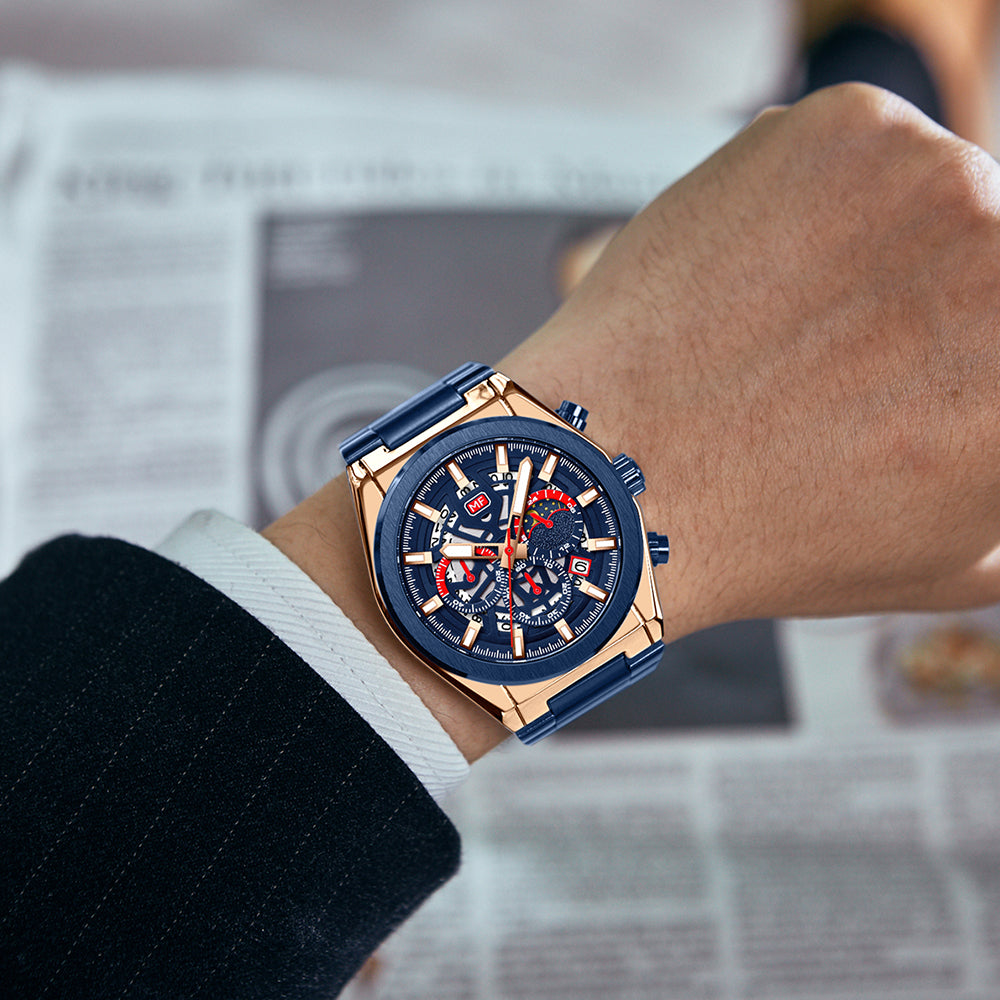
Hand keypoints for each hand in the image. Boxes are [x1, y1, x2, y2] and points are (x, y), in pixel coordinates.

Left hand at [268, 83, 999, 757]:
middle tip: (851, 348)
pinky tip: (755, 277)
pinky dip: (812, 199)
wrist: (624, 474)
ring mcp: (939, 179)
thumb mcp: (947, 556)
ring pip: (929, 193)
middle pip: (988, 248)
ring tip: (788, 324)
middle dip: (932, 293)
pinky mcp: (849, 127)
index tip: (915, 362)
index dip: (959, 347)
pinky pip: (857, 151)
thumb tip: (997, 438)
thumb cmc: (771, 533)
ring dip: (876, 244)